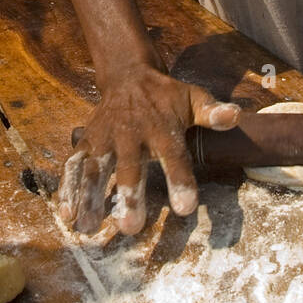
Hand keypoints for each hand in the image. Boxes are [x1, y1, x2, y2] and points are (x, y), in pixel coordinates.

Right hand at [58, 66, 240, 234]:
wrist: (128, 74)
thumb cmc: (166, 96)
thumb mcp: (193, 99)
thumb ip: (212, 112)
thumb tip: (235, 115)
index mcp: (162, 127)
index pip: (174, 156)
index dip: (180, 181)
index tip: (185, 208)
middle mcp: (131, 133)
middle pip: (130, 167)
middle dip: (129, 196)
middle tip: (131, 227)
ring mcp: (105, 137)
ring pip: (96, 168)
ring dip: (90, 196)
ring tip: (88, 225)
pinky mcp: (87, 141)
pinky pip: (75, 165)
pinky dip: (68, 188)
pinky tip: (67, 213)